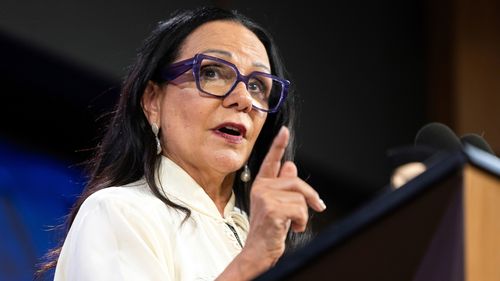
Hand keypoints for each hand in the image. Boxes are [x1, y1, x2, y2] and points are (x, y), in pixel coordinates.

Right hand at [241, 126, 326, 274]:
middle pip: (296, 182)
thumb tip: (290, 166)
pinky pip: (300, 208)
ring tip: (292, 223)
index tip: (284, 131)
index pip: (271, 161)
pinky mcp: (272, 208)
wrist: (258, 251)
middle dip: (310, 196)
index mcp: (262, 185)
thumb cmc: (268, 230)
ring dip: (303, 214)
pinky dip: (301, 221)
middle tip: (317, 207)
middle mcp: (261, 188)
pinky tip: (292, 228)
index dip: (278, 145)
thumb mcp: (276, 204)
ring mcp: (264, 197)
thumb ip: (282, 185)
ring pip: (300, 197)